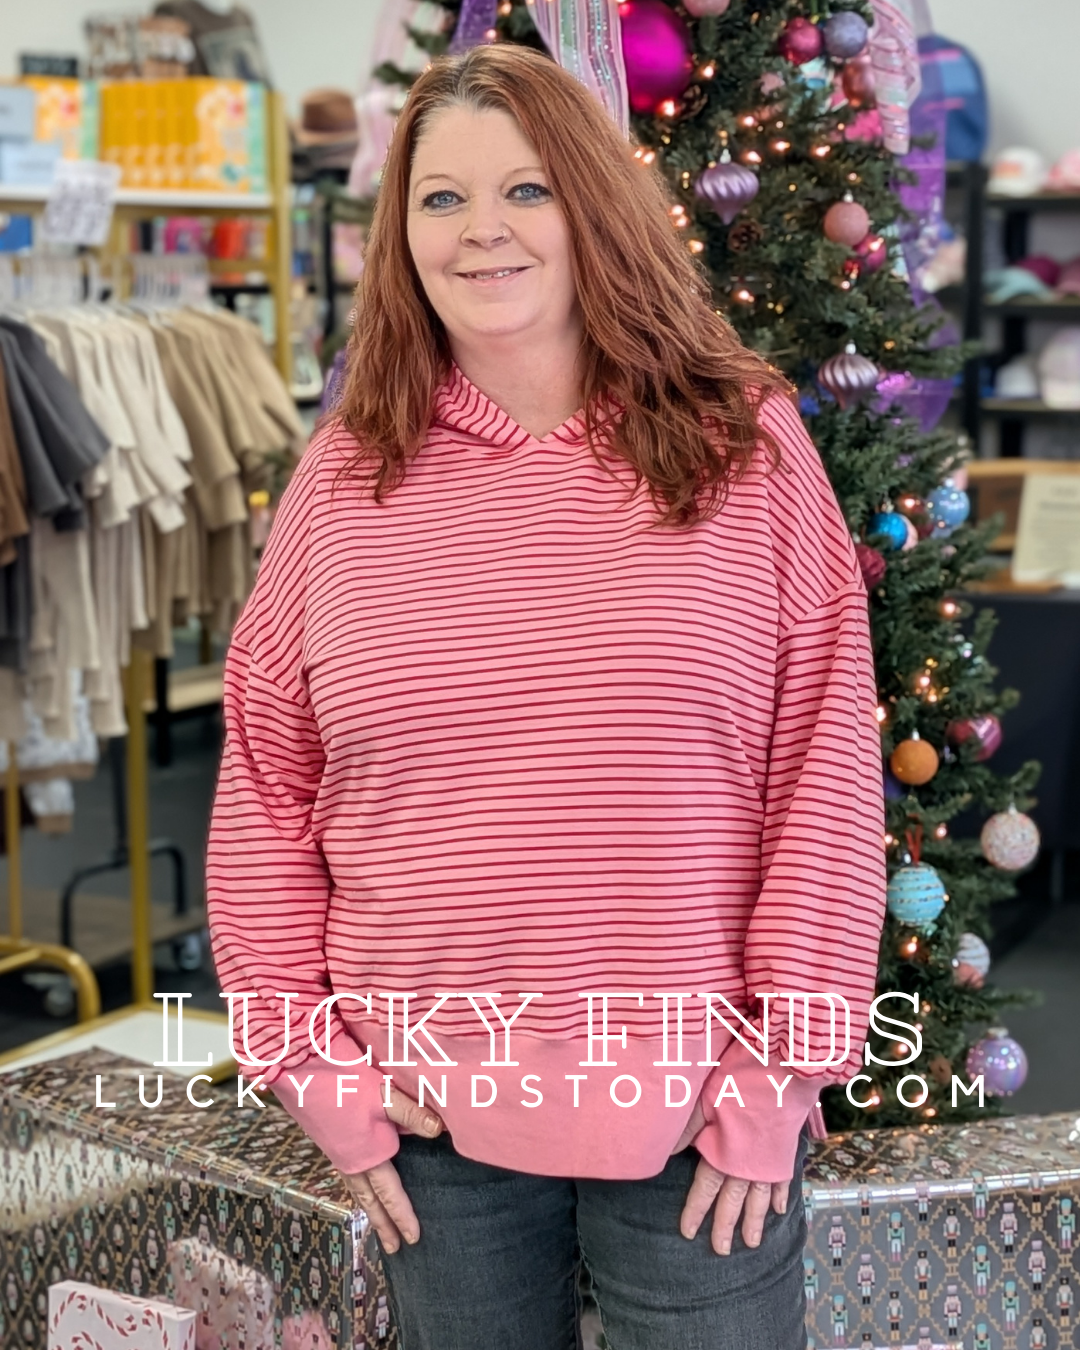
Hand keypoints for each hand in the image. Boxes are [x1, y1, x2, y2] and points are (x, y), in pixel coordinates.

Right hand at [339, 1083, 443, 1253]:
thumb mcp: (384, 1095)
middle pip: (370, 1201)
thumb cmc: (345, 1083)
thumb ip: (412, 1114)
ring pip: (357, 1191)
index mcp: (367, 1156)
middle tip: (394, 1248)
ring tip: (377, 1225)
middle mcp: (351, 1162)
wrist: (302, 1073)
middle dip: (383, 1225)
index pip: (390, 1194)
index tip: (413, 1239)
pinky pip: (348, 1178)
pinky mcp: (331, 1143)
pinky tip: (361, 1185)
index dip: (402, 1216)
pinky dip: (358, 1190)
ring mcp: (338, 1154)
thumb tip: (440, 1131)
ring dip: (370, 1210)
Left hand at [672, 1096, 790, 1255]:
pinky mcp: (785, 1150)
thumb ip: (687, 1129)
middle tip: (721, 1251)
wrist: (782, 1070)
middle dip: (725, 1226)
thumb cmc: (739, 1081)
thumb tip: (667, 1154)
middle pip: (732, 1201)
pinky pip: (782, 1179)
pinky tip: (779, 1210)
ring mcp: (769, 1160)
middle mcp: (746, 1164)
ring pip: (759, 1197)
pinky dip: (780, 1195)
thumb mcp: (705, 1101)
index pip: (705, 1190)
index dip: (695, 1211)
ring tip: (751, 1244)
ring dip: (754, 1221)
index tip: (688, 1233)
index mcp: (724, 1154)